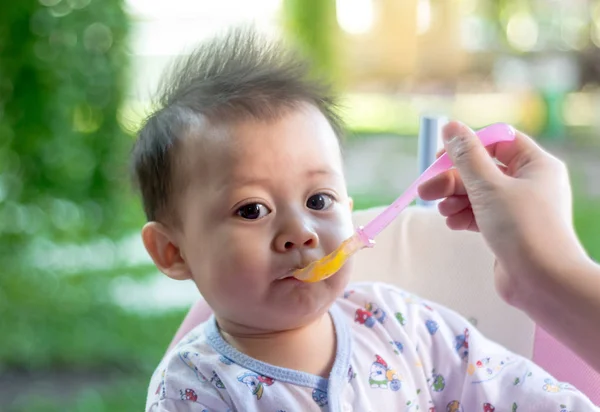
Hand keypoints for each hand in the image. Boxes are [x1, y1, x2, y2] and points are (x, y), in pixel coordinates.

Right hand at [418, 121, 589, 308]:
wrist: (544, 283)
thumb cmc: (522, 228)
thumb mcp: (488, 187)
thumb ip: (466, 156)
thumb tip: (450, 126)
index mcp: (535, 165)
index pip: (498, 141)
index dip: (468, 146)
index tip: (440, 157)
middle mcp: (529, 183)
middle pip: (481, 169)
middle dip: (451, 179)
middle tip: (426, 190)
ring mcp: (517, 208)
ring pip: (476, 192)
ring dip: (454, 199)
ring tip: (442, 212)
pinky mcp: (507, 229)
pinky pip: (479, 213)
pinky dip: (463, 216)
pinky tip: (452, 224)